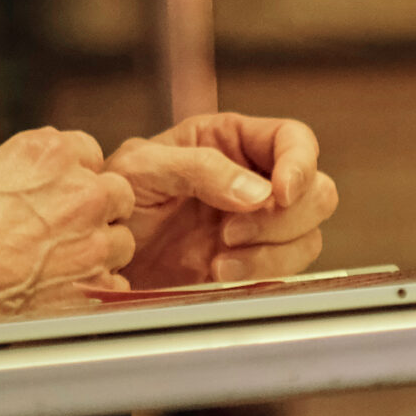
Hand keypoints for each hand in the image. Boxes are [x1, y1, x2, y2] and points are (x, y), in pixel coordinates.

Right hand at [0, 127, 138, 316]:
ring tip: (62, 266)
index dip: (74, 176)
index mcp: (47, 153)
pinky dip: (95, 291)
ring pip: (122, 240)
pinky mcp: (95, 284)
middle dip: (98, 211)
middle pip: (117, 192)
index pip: (88, 151)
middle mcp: (78, 190)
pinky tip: (65, 293)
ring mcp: (92, 238)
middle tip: (68, 231)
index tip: (60, 194)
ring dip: (99, 252)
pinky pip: (115, 284)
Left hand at [105, 112, 339, 288]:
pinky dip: (260, 274)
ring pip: (309, 236)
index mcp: (230, 141)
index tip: (281, 193)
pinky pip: (286, 270)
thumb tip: (258, 193)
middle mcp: (253, 179)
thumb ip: (200, 168)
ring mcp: (257, 225)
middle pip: (317, 191)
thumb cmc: (114, 196)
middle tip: (231, 232)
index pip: (294, 140)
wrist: (98, 252)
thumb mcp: (143, 168)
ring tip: (221, 259)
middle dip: (285, 217)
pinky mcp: (251, 263)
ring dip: (272, 252)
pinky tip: (219, 274)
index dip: (300, 165)